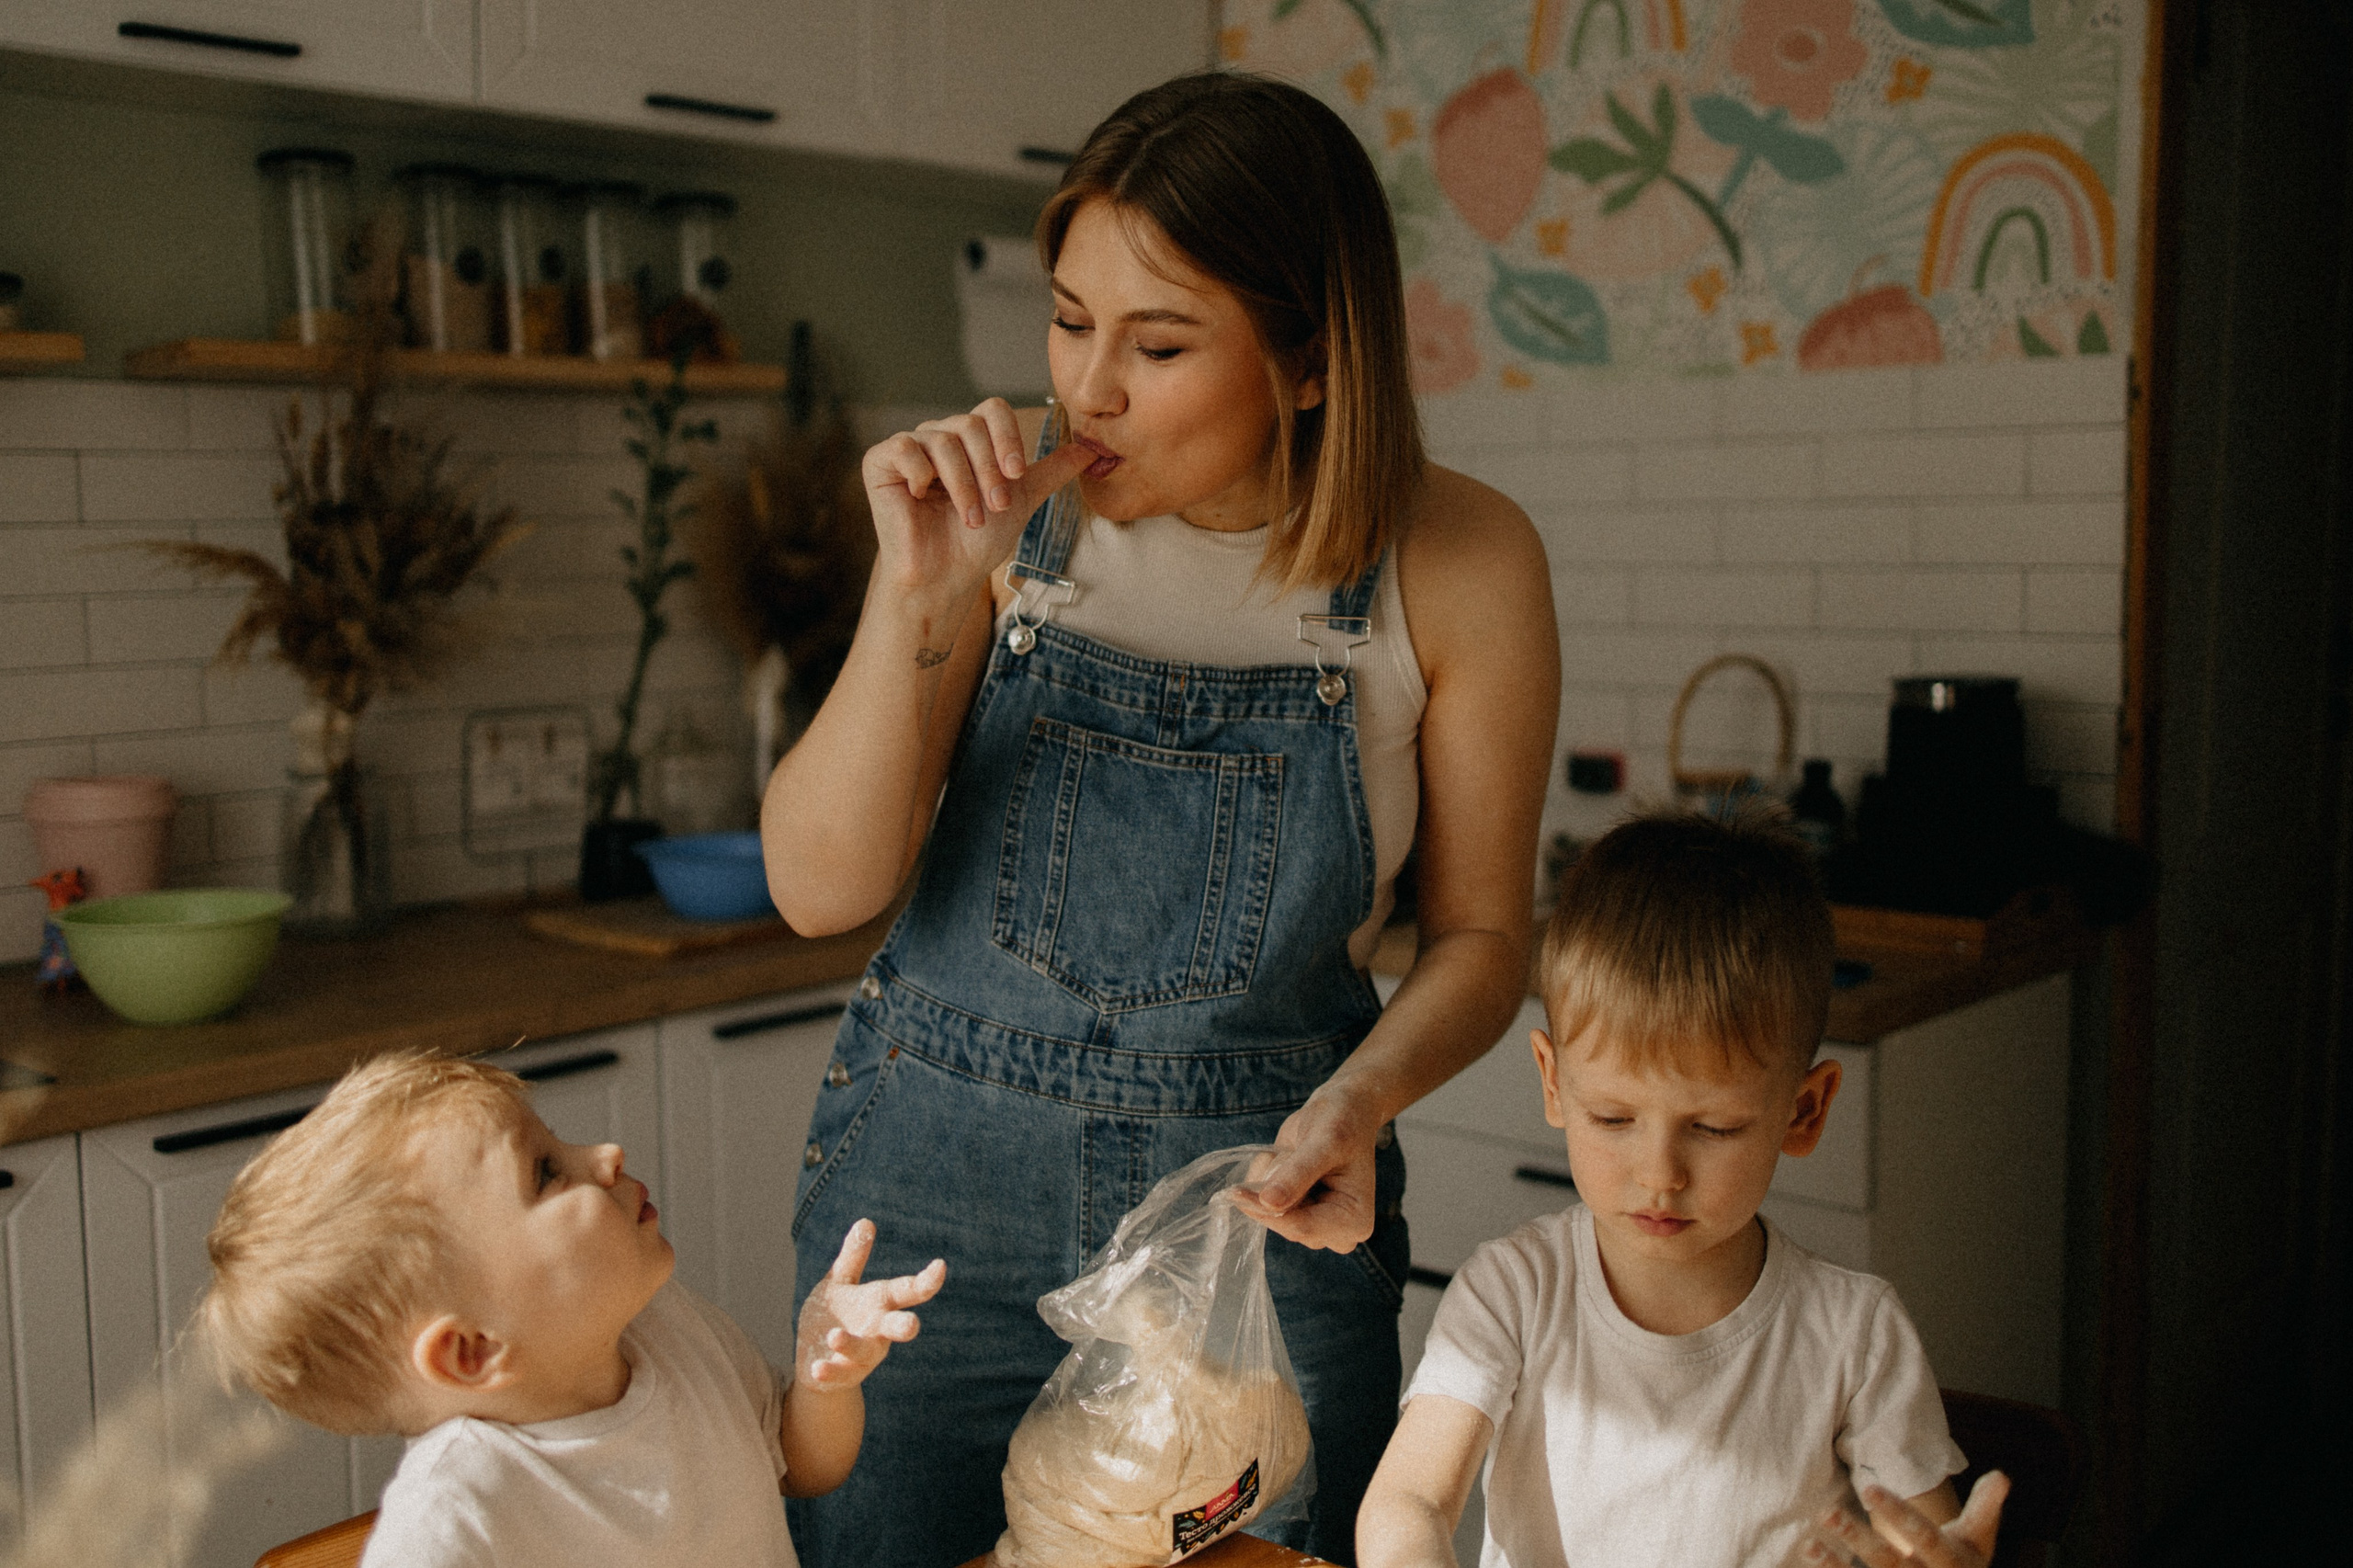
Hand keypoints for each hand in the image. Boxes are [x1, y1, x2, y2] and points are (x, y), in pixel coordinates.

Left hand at [792, 1219, 945, 1390]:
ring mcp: (862, 1356)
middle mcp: (878, 1330)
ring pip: (864, 1351)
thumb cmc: (833, 1315)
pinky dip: (829, 1371)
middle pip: (897, 1327)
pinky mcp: (842, 1375)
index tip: (939, 1266)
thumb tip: (866, 1221)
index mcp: (879, 1303)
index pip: (906, 1290)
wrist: (814, 1358)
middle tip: (912, 1326)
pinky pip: (838, 1374)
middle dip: (905, 1326)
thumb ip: (852, 1258)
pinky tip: (817, 1368)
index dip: (925, 1281)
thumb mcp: (839, 1283)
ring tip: (834, 1335)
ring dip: (851, 1344)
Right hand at [861, 398, 1091, 609]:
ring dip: (963, 483)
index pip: (992, 411)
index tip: (1017, 474)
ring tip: (970, 516)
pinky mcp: (880, 461)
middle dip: (989, 469)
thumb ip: (1051, 473)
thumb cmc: (978, 542)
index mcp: (971, 440)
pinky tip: (924, 498)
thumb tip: (1090, 451)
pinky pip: (905, 447)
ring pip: (943, 440)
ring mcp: (910, 447)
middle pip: (971, 424)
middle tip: (996, 506)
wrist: (946, 576)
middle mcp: (940, 436)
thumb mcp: (1023, 501)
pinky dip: (921, 474)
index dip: (1008, 438)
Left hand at [1228, 1089, 1380, 1251]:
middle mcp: (1338, 1232)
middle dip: (1269, 1191)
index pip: (1303, 1227)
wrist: (1341, 1108)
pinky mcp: (1298, 1213)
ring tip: (1286, 1153)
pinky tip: (1281, 1159)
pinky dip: (1262, 1181)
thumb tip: (1269, 1203)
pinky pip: (1265, 1207)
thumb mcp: (1324, 1142)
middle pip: (1285, 1226)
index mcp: (1355, 1219)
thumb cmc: (1342, 1121)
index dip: (1267, 1210)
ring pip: (1271, 1217)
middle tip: (1279, 1154)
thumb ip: (1298, 1174)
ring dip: (1266, 1182)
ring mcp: (1316, 1225)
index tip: (1236, 1191)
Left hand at [1805, 1475, 2007, 1567]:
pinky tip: (1808, 1560)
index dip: (1898, 1514)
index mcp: (1952, 1564)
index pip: (1924, 1537)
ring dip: (1836, 1566)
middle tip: (1827, 1510)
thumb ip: (1985, 1507)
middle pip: (1889, 1562)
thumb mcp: (1979, 1540)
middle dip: (1859, 1538)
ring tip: (1808, 1543)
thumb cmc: (1963, 1566)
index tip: (1870, 1487)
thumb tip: (2001, 1476)